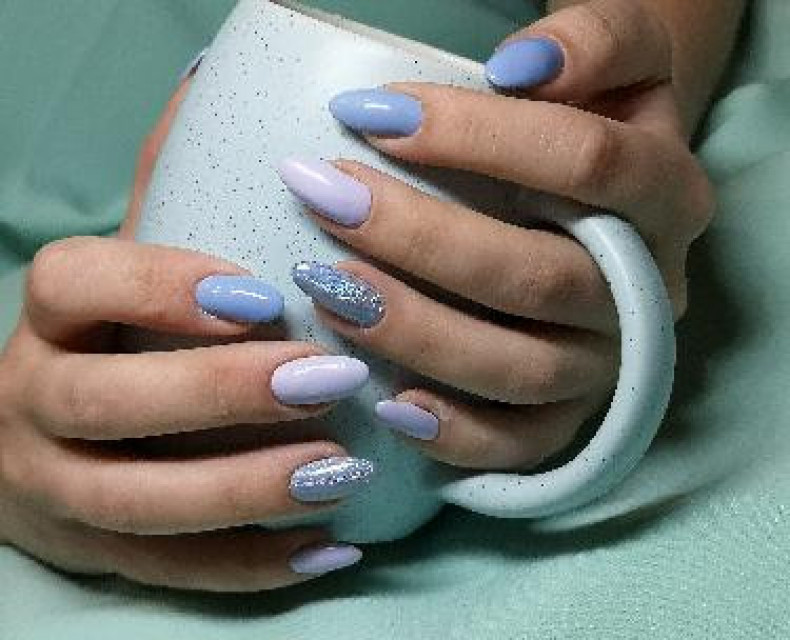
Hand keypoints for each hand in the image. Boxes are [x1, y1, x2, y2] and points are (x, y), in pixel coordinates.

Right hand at [0, 81, 372, 591]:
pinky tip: (332, 546)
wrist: (36, 444)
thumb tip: (217, 81)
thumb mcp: (129, 269)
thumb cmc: (110, 343)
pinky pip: (172, 571)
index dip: (160, 285)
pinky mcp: (98, 556)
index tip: (260, 292)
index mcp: (48, 324)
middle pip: (105, 403)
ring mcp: (57, 490)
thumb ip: (168, 190)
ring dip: (247, 486)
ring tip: (346, 467)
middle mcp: (33, 406)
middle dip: (220, 393)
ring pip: (138, 503)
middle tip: (331, 377)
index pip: (74, 283)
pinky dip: (255, 564)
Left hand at [277, 0, 713, 469]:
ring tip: (325, 284)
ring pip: (522, 369)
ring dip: (416, 331)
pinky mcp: (573, 415)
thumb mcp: (620, 58)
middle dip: (419, 238)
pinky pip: (522, 445)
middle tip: (323, 195)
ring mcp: (609, 361)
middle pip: (538, 276)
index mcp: (666, 191)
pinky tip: (387, 403)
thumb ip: (595, 40)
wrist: (603, 201)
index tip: (368, 112)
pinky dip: (455, 434)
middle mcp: (647, 287)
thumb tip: (520, 66)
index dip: (476, 135)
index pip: (585, 161)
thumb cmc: (590, 120)